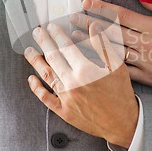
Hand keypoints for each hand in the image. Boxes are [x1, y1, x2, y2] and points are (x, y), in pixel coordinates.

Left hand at [24, 22, 138, 148]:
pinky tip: (31, 79)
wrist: (122, 123)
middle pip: (53, 58)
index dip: (57, 35)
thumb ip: (103, 45)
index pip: (66, 47)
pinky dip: (37, 88)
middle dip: (43, 42)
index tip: (51, 27)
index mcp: (85, 70)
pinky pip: (46, 98)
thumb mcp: (117, 66)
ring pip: (47, 75)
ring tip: (29, 51)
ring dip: (36, 61)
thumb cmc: (121, 94)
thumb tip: (94, 26)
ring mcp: (66, 98)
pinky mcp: (64, 111)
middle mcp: (72, 83)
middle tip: (36, 32)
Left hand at [70, 0, 151, 93]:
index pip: (121, 16)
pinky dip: (105, 66)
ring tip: (74, 39)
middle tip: (72, 19)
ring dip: (92, 45)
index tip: (86, 3)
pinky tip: (92, 61)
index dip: (101, 8)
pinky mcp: (145, 77)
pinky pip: (122, 71)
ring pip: (112, 52)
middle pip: (111, 33)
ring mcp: (144, 62)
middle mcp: (145, 44)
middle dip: (89, 24)